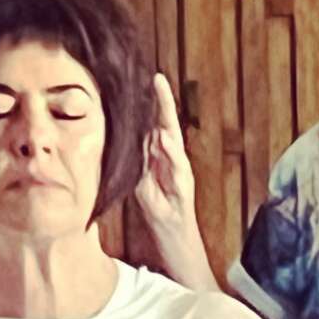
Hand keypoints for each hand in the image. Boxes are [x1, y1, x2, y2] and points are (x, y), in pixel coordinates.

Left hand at [134, 73, 201, 244]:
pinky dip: (172, 153)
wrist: (175, 239)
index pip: (155, 127)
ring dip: (167, 119)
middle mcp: (173, 162)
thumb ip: (141, 162)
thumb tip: (134, 141)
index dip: (153, 105)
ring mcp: (181, 174)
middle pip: (168, 127)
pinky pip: (178, 169)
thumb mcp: (142, 183)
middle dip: (163, 103)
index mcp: (161, 158)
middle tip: (158, 79)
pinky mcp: (184, 189)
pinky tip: (165, 137)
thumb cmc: (159, 211)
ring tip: (161, 95)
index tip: (148, 81)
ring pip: (174, 142)